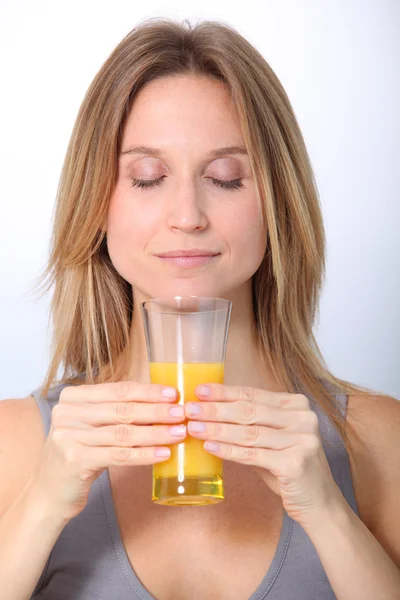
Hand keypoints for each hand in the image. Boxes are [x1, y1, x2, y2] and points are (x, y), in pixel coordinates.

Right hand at [29, 381, 186, 520]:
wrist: (49, 492)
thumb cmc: (79, 454)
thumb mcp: (92, 426)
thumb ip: (116, 412)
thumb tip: (161, 403)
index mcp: (73, 397)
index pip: (117, 390)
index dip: (148, 391)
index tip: (173, 394)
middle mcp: (67, 412)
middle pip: (122, 409)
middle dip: (156, 411)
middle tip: (181, 413)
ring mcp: (68, 436)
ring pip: (123, 432)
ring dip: (156, 433)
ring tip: (179, 433)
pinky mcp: (74, 460)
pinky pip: (119, 455)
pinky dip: (144, 454)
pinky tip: (163, 454)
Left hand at [184, 383, 344, 527]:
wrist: (320, 503)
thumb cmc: (289, 468)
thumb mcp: (272, 440)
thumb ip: (249, 426)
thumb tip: (208, 413)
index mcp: (296, 405)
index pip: (253, 395)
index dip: (224, 392)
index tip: (199, 391)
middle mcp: (302, 418)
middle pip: (249, 411)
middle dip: (216, 410)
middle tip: (190, 409)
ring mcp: (302, 440)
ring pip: (249, 433)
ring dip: (217, 430)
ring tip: (194, 428)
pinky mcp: (295, 463)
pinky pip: (253, 455)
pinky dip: (228, 451)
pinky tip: (210, 447)